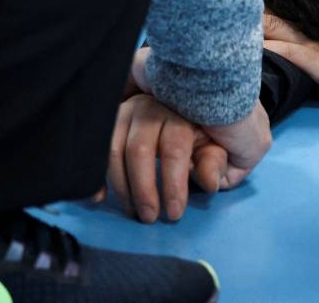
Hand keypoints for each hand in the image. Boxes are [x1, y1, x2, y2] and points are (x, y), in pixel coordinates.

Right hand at [108, 93, 231, 222]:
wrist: (193, 102)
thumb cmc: (207, 132)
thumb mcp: (220, 147)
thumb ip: (215, 163)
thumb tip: (210, 183)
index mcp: (181, 115)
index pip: (174, 151)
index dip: (173, 185)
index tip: (175, 213)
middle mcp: (150, 109)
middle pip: (139, 150)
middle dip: (143, 189)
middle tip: (150, 217)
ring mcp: (127, 113)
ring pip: (114, 150)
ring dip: (122, 187)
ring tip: (134, 212)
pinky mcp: (110, 121)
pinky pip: (98, 148)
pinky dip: (97, 174)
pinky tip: (100, 197)